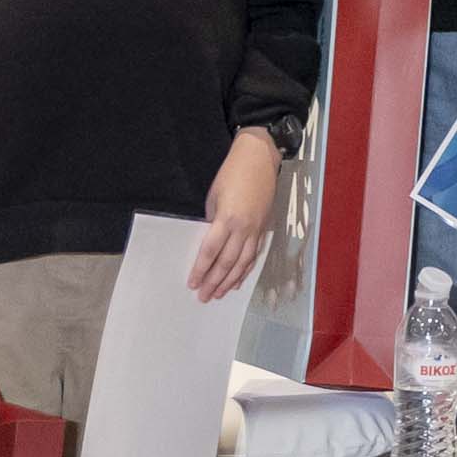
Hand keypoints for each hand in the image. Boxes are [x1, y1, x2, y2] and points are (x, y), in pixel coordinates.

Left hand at [189, 129, 284, 302]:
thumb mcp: (215, 196)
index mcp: (228, 218)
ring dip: (230, 281)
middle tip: (203, 297)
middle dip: (214, 282)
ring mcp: (256, 230)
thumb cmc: (232, 173)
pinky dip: (245, 270)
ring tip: (219, 294)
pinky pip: (254, 255)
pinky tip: (238, 280)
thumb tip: (210, 242)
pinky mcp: (264, 228)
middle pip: (227, 262)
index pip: (211, 251)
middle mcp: (244, 228)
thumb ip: (213, 221)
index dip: (201, 269)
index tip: (192, 283)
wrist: (260, 159)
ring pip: (243, 263)